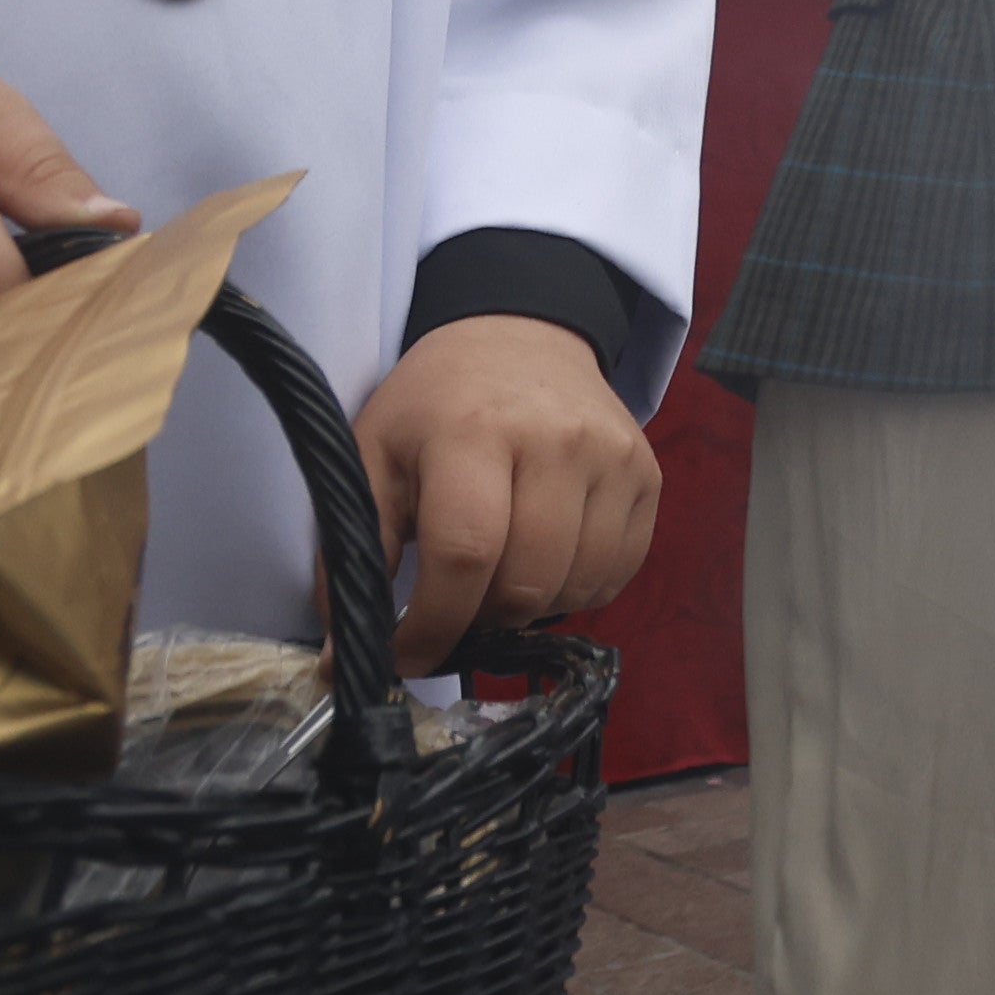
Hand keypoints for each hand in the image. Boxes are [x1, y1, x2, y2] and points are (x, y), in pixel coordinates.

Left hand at [353, 315, 662, 674]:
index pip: (465, 553)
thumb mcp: (372, 454)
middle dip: (479, 622)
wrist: (520, 337)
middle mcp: (556, 440)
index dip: (433, 624)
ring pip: (576, 587)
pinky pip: (618, 573)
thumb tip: (345, 653)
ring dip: (529, 611)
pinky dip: (578, 591)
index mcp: (473, 430)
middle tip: (453, 611)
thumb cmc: (435, 404)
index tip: (405, 656)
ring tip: (496, 583)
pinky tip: (545, 565)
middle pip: (526, 583)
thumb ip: (357, 548)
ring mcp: (613, 457)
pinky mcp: (649, 475)